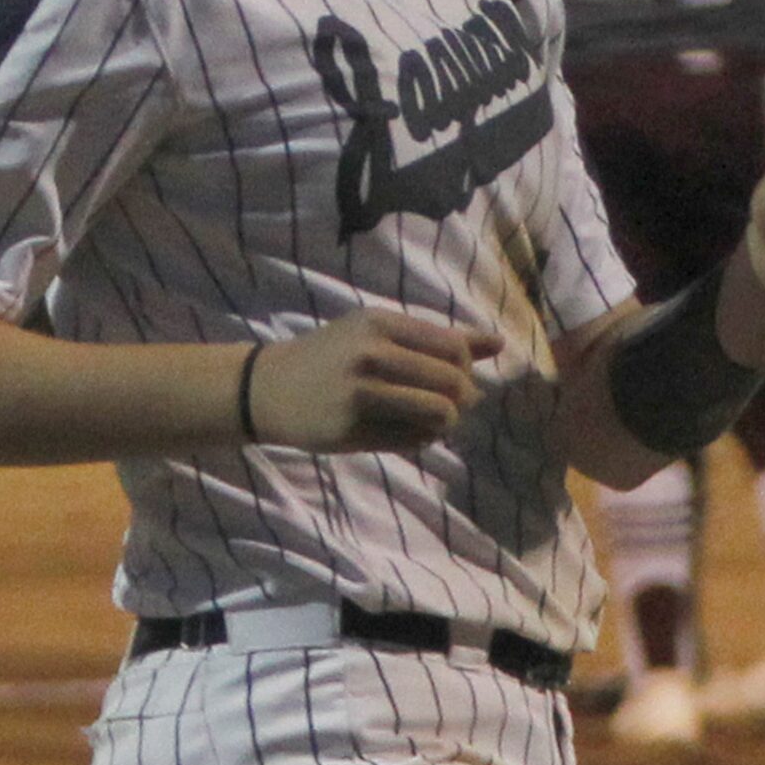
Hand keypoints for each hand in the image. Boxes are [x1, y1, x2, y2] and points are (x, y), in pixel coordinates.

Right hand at [249, 309, 502, 451]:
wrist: (266, 388)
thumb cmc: (333, 355)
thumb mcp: (378, 332)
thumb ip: (438, 338)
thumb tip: (498, 343)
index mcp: (380, 324)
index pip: (455, 349)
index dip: (466, 369)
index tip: (454, 377)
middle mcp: (370, 355)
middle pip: (453, 383)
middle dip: (463, 398)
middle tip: (451, 404)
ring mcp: (359, 393)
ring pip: (440, 413)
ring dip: (446, 422)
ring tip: (432, 420)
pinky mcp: (350, 429)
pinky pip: (413, 440)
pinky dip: (422, 440)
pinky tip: (407, 432)